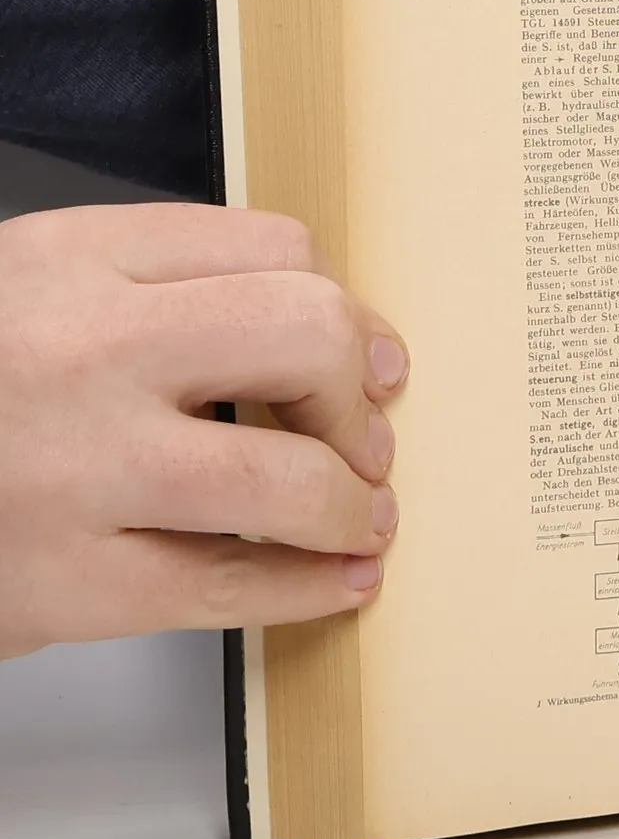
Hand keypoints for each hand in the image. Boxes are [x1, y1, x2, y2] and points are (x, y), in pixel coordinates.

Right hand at [0, 204, 406, 659]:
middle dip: (356, 394)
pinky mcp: (66, 583)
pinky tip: (341, 581)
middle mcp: (82, 351)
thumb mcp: (25, 292)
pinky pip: (235, 587)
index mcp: (71, 260)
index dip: (344, 311)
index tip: (361, 353)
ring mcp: (78, 470)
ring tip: (360, 515)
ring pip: (289, 477)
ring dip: (353, 504)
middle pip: (306, 337)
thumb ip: (150, 289)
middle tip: (365, 435)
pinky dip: (312, 588)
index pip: (275, 250)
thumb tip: (319, 335)